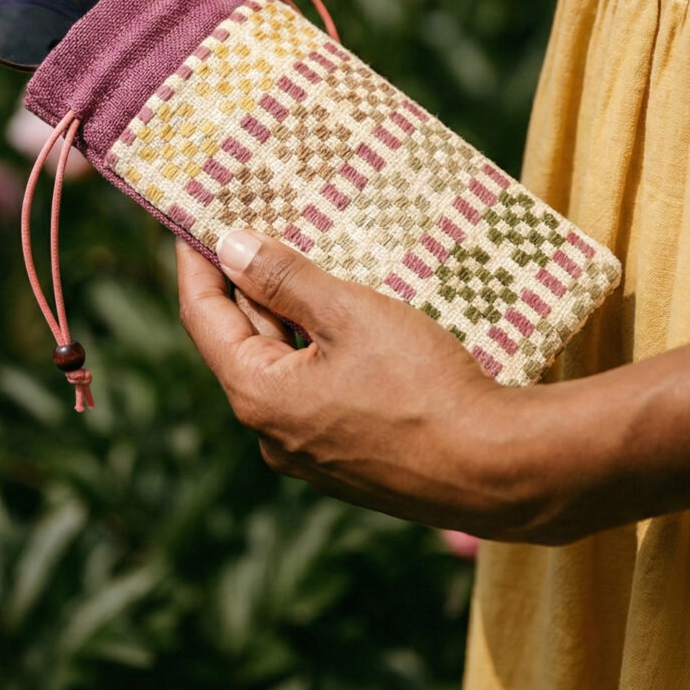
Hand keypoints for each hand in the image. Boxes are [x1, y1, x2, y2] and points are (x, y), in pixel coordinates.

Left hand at [175, 229, 543, 538]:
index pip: (203, 315)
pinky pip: (315, 391)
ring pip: (283, 367)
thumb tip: (228, 246)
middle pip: (242, 342)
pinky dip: (317, 349)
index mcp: (258, 395)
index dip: (195, 262)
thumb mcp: (349, 315)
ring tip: (301, 261)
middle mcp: (271, 433)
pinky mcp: (348, 460)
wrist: (497, 470)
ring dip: (286, 316)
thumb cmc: (422, 387)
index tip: (192, 220)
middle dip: (246, 284)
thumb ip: (284, 279)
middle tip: (253, 228)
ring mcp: (310, 453)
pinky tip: (343, 318)